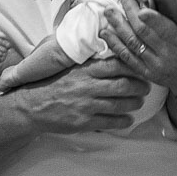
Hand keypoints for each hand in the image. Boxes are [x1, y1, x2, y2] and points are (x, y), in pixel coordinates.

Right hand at [4, 57, 147, 132]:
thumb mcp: (69, 67)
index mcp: (85, 69)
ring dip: (135, 103)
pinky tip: (129, 119)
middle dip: (140, 86)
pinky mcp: (83, 122)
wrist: (30, 106)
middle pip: (123, 85)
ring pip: (120, 104)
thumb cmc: (51, 84)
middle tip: (146, 87)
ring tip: (139, 102)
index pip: (116, 64)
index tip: (141, 67)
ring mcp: (86, 105)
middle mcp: (88, 85)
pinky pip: (110, 122)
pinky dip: (124, 121)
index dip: (133, 66)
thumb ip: (88, 62)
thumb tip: (110, 53)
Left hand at [101, 0, 176, 96]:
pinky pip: (126, 58)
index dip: (152, 18)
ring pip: (132, 44)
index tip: (140, 4)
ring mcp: (154, 65)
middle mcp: (168, 55)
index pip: (165, 29)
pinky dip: (114, 44)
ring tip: (108, 10)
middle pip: (144, 33)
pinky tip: (105, 32)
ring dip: (118, 26)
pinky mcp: (144, 72)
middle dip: (130, 13)